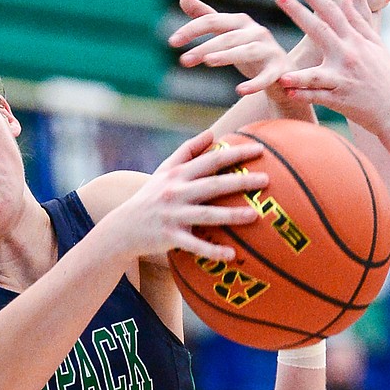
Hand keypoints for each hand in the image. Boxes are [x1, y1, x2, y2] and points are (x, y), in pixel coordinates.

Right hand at [108, 130, 267, 263]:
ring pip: (207, 214)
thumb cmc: (150, 197)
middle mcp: (176, 192)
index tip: (260, 149)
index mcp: (178, 174)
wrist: (123, 227)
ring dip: (231, 215)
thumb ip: (188, 151)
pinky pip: (195, 245)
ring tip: (254, 216)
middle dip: (240, 181)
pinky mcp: (170, 237)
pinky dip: (212, 251)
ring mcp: (173, 215)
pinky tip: (232, 256)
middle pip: (213, 184)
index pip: (211, 160)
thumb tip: (212, 133)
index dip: (235, 154)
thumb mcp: (165, 171)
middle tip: (266, 180)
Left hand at [171, 0, 290, 85]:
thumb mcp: (229, 36)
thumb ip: (208, 18)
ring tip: (208, 62)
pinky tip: (239, 91)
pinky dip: (254, 84)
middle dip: (204, 47)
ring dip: (227, 55)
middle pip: (227, 37)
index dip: (191, 30)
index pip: (212, 20)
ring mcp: (269, 49)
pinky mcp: (279, 69)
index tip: (171, 42)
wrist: (284, 75)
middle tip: (183, 60)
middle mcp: (256, 31)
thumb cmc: (252, 54)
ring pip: (246, 51)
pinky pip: (266, 77)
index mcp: (241, 22)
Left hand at [275, 0, 389, 133]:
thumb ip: (358, 20)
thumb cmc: (384, 76)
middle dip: (299, 13)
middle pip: (320, 31)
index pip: (331, 11)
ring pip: (317, 75)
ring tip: (282, 73)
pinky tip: (287, 91)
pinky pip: (319, 97)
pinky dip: (304, 95)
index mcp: (354, 40)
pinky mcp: (341, 100)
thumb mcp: (375, 44)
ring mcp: (343, 79)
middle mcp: (348, 55)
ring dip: (299, 75)